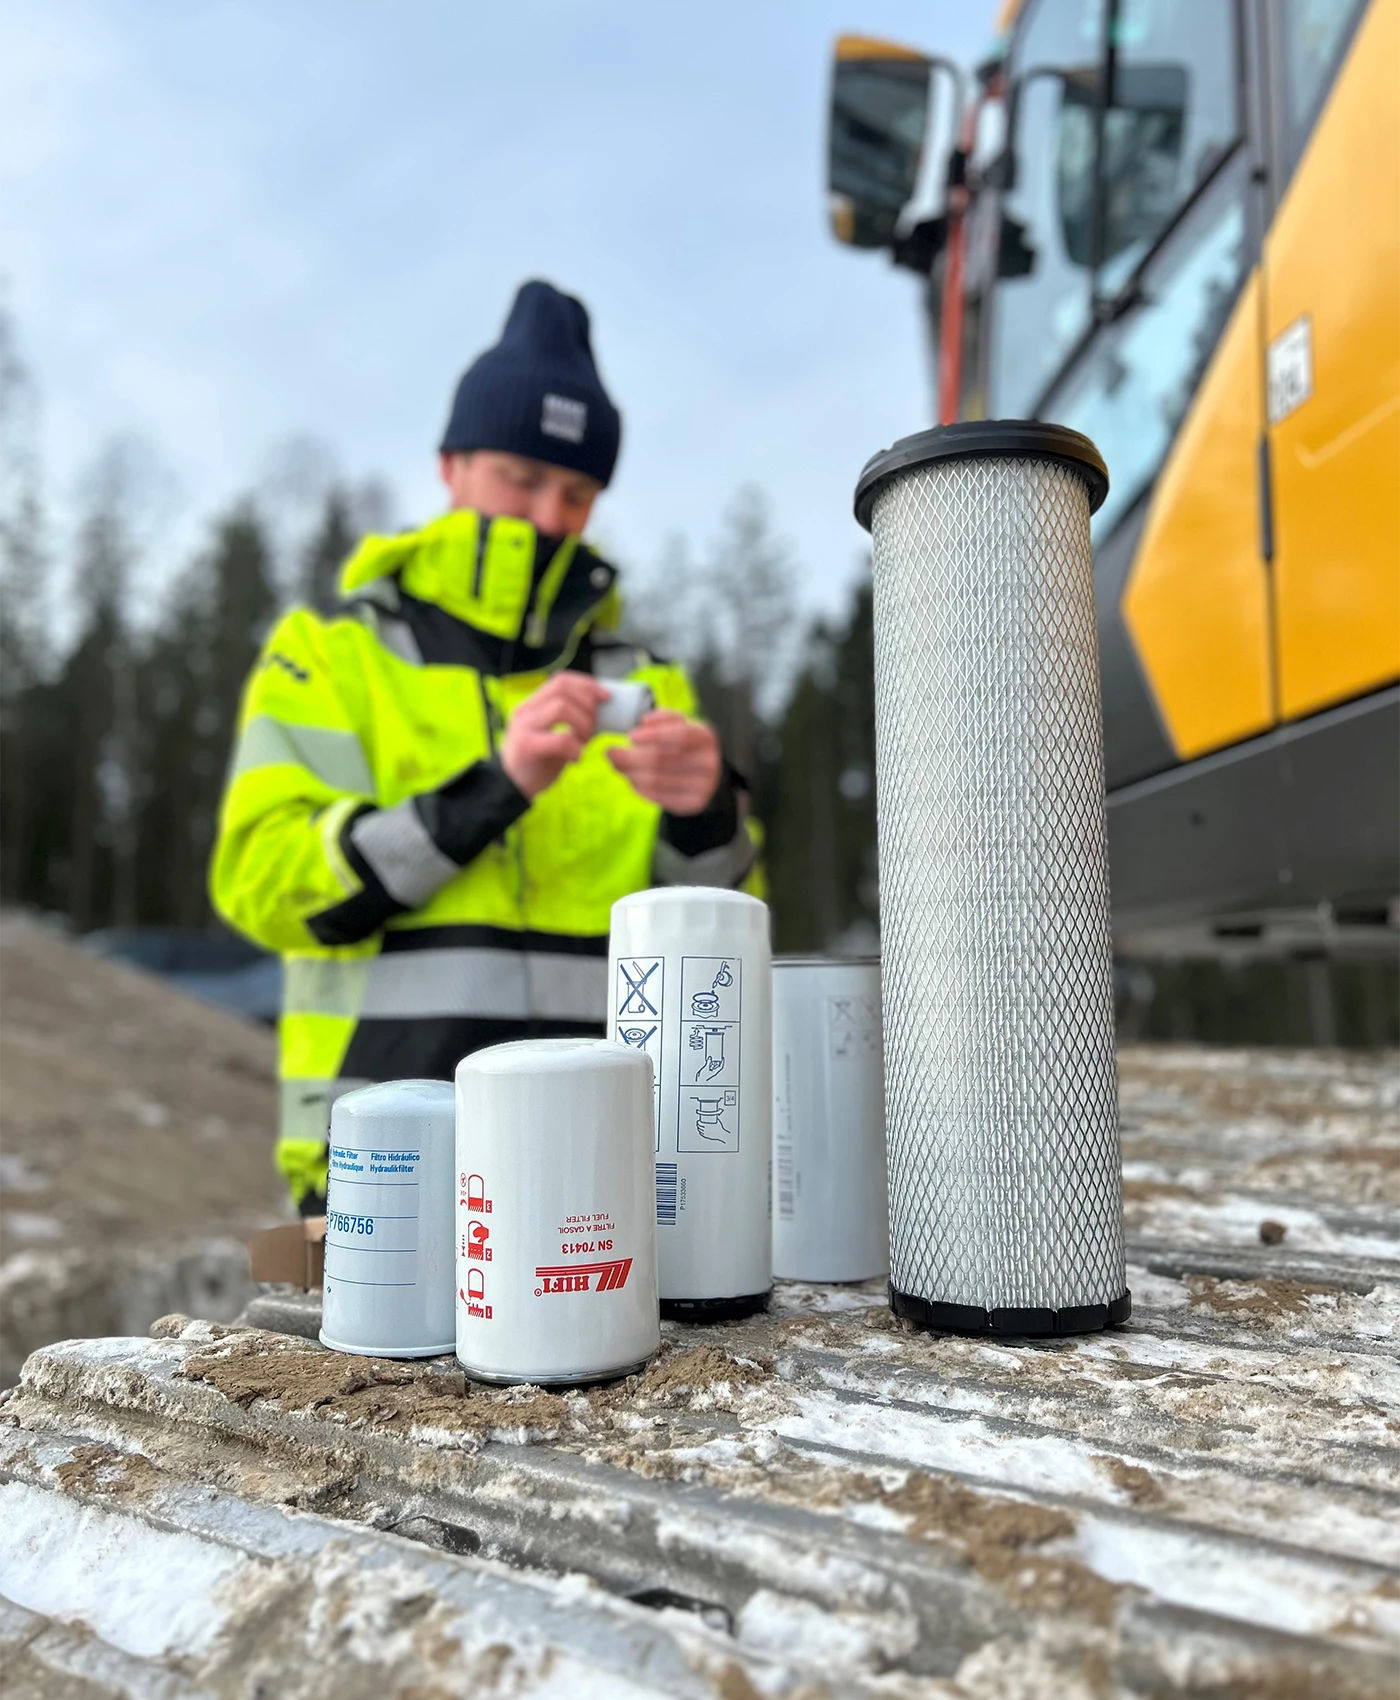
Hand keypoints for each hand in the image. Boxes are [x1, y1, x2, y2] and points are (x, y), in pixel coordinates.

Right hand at [501, 672, 606, 798]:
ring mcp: (524, 727)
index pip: (561, 680)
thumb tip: (602, 711)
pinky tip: (576, 758)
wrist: (511, 787)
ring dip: (583, 724)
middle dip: (588, 705)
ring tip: (584, 742)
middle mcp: (526, 711)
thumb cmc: (538, 761)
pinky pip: (561, 739)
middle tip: (594, 726)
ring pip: (561, 708)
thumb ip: (570, 719)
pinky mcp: (527, 747)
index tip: (606, 697)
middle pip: (563, 690)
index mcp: (533, 704)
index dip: (587, 685)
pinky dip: (576, 748)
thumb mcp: (553, 734)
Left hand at [607, 710, 721, 814]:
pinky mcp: (693, 804)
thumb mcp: (677, 727)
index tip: (630, 736)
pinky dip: (639, 788)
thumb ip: (661, 720)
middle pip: (662, 760)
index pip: (680, 735)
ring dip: (631, 773)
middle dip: (631, 757)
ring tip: (621, 765)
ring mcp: (703, 786)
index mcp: (705, 737)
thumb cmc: (682, 746)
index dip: (654, 735)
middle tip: (612, 753)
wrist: (701, 776)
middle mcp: (708, 762)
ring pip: (656, 780)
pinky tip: (633, 780)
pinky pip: (658, 797)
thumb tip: (642, 722)